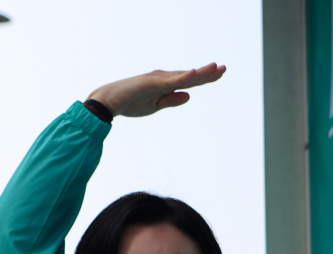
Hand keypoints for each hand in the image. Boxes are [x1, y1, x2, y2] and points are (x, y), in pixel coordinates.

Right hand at [88, 63, 225, 117]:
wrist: (108, 103)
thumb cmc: (130, 103)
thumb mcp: (155, 105)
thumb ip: (171, 100)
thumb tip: (189, 95)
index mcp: (165, 85)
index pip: (189, 81)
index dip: (205, 77)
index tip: (220, 73)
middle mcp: (163, 78)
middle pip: (189, 76)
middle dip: (207, 73)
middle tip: (224, 68)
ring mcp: (157, 79)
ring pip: (182, 76)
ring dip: (199, 72)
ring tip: (214, 68)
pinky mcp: (149, 82)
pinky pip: (168, 81)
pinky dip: (181, 77)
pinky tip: (193, 74)